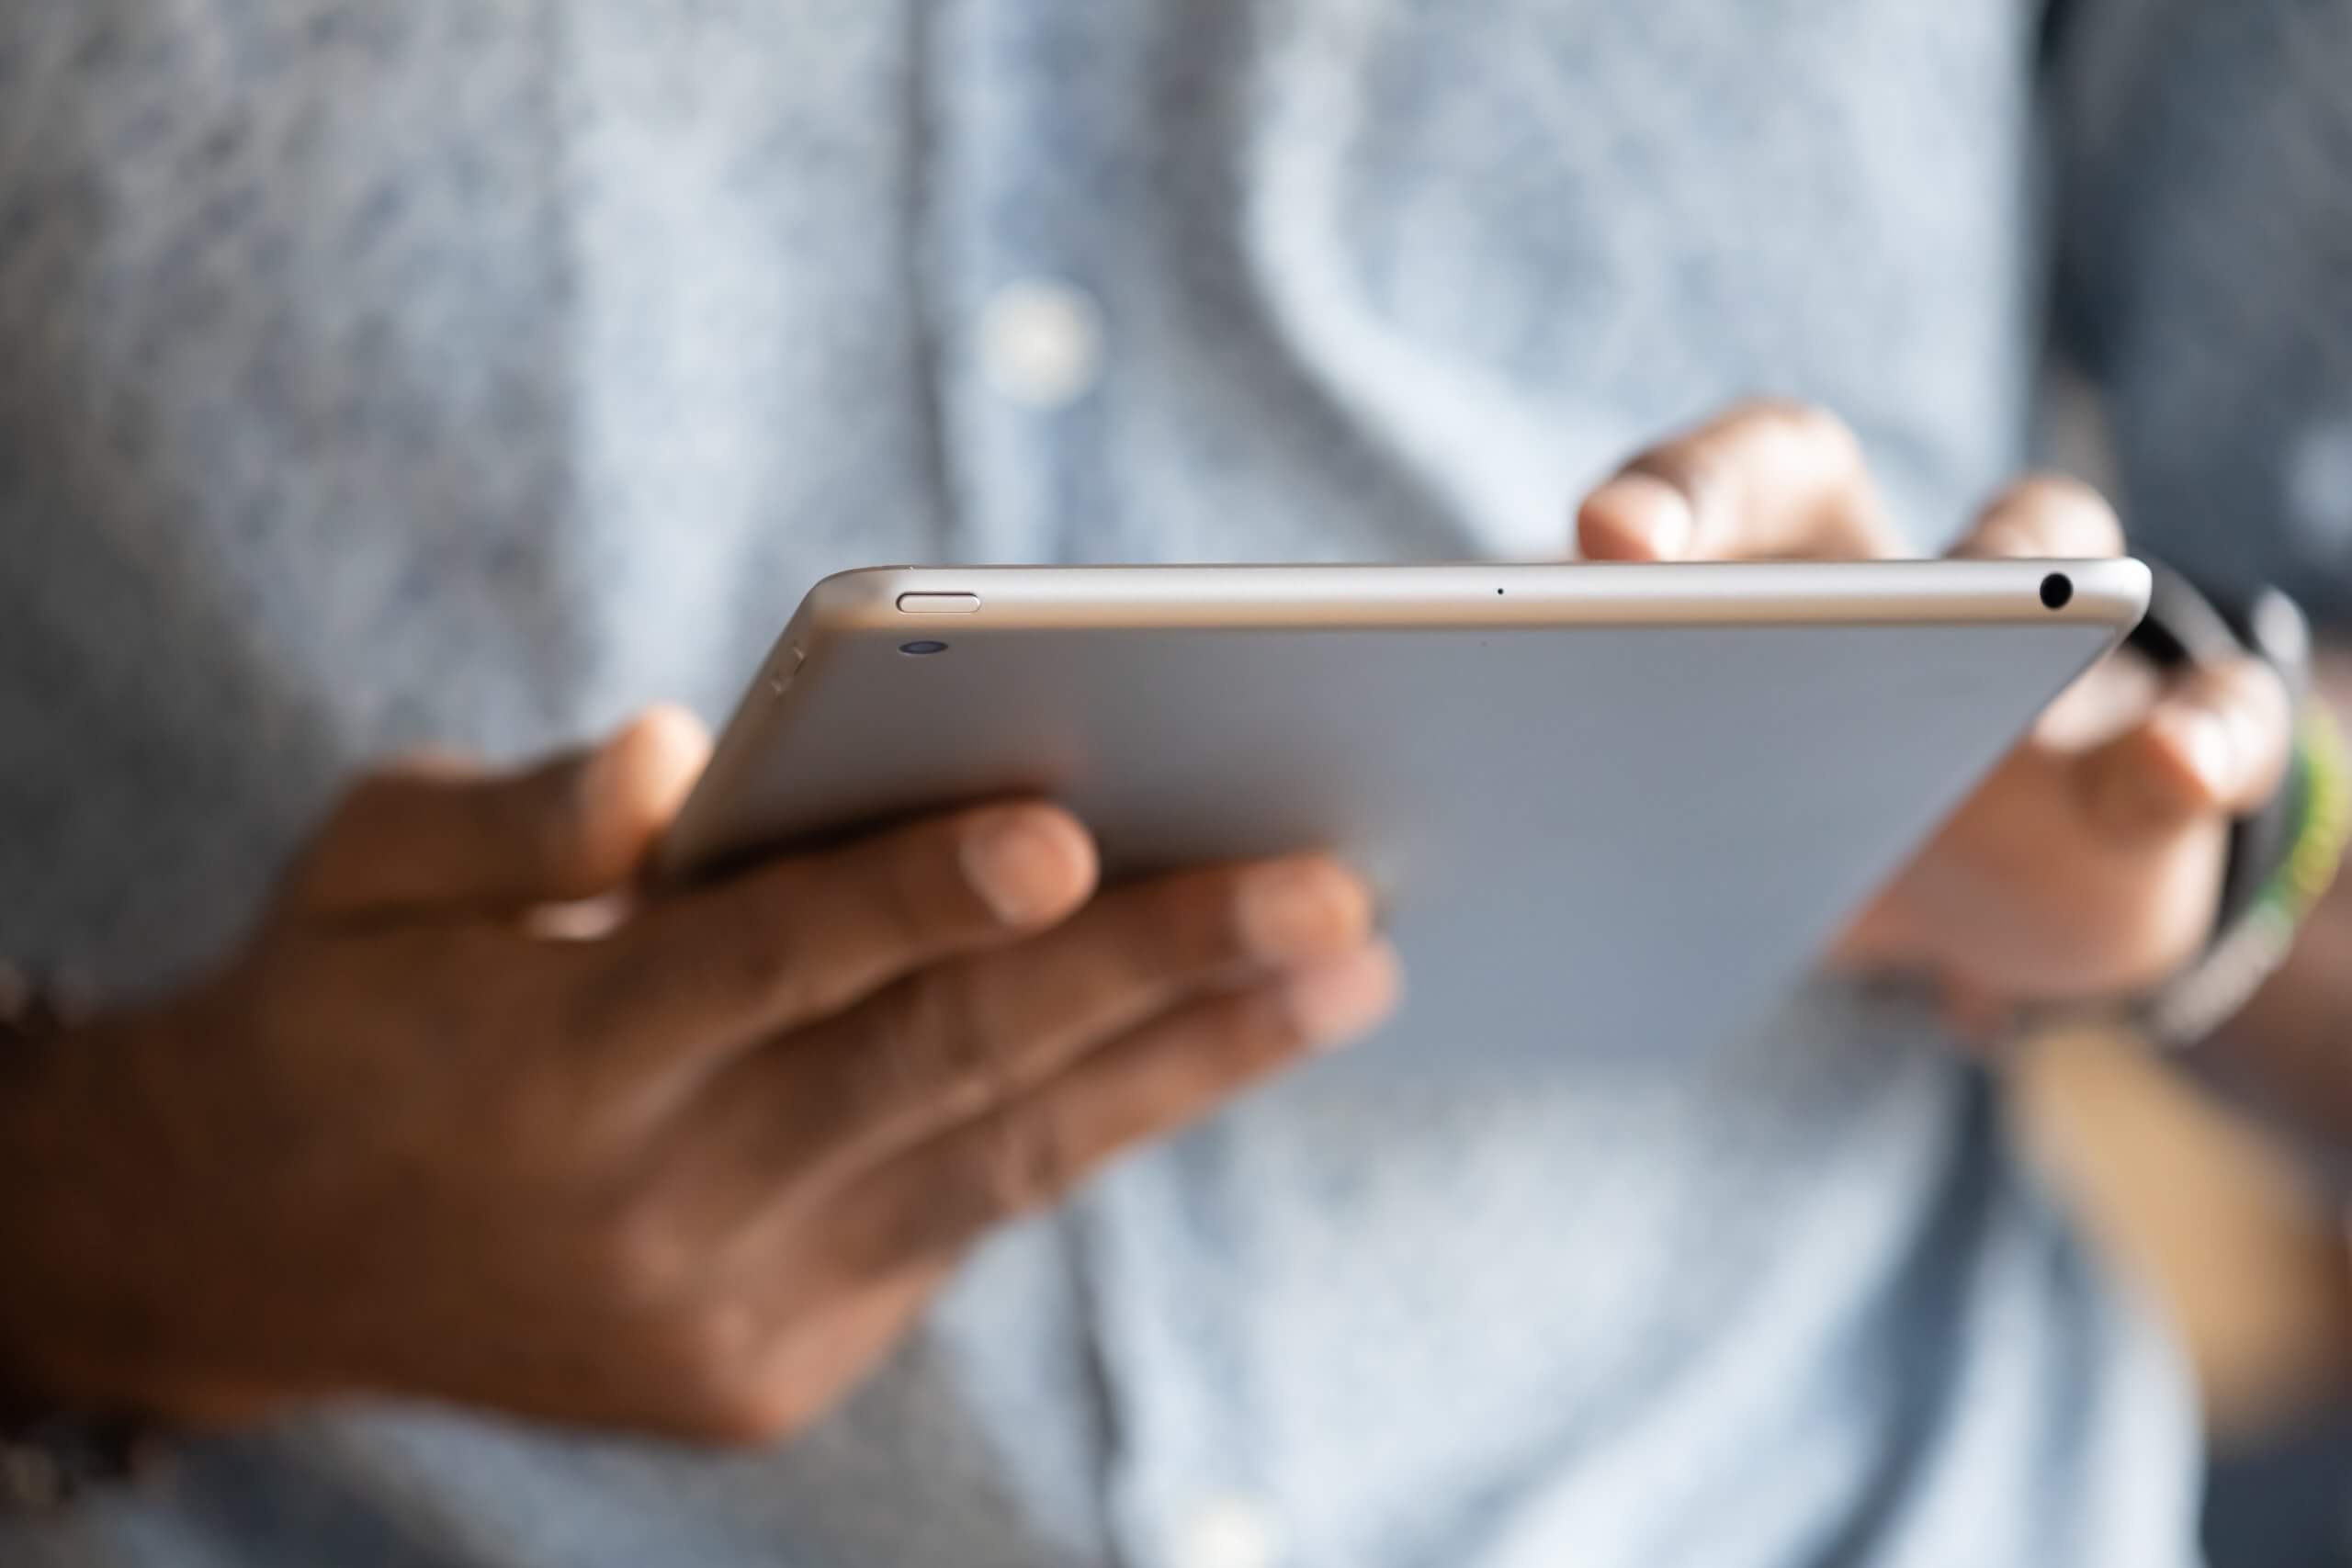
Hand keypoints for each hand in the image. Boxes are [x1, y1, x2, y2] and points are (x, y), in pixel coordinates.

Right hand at [0, 710, 1396, 1441]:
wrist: (257, 1254)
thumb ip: (518, 813)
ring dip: (1185, 1065)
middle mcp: (646, 1204)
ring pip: (994, 1168)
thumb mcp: (366, 865)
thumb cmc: (345, 1004)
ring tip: (1346, 975)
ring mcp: (722, 1313)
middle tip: (1334, 893)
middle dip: (1150, 974)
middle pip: (932, 1068)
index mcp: (543, 1055)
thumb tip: (685, 753)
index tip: (1067, 833)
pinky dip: (1088, 1127)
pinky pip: (958, 1227)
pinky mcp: (770, 1372)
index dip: (911, 897)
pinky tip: (1211, 1044)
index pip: (761, 963)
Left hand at [1576, 400, 2293, 1030]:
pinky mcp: (2151, 763)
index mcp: (1749, 584)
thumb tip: (1392, 854)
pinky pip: (2205, 719)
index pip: (1691, 490)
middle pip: (1810, 480)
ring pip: (2050, 545)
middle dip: (1727, 490)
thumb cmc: (1801, 841)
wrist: (1992, 912)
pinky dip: (2202, 736)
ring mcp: (2033, 656)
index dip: (1650, 496)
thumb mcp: (1693, 824)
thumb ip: (1579, 793)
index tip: (1591, 541)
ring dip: (2029, 563)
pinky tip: (2173, 764)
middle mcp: (1878, 576)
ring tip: (2006, 593)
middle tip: (1634, 542)